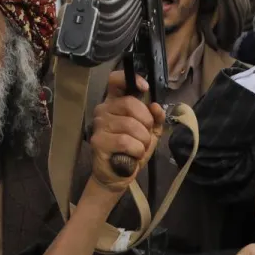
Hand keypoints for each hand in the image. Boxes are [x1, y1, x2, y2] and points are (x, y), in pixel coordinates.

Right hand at [89, 72, 165, 192]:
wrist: (118, 175)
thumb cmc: (133, 149)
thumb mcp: (150, 132)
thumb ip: (156, 117)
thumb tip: (156, 106)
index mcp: (115, 102)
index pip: (115, 80)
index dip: (131, 79)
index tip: (145, 88)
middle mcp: (103, 109)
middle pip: (130, 103)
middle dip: (146, 121)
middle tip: (146, 135)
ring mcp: (99, 125)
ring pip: (130, 125)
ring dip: (143, 140)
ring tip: (139, 148)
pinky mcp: (98, 141)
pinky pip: (126, 141)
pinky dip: (136, 150)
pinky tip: (132, 155)